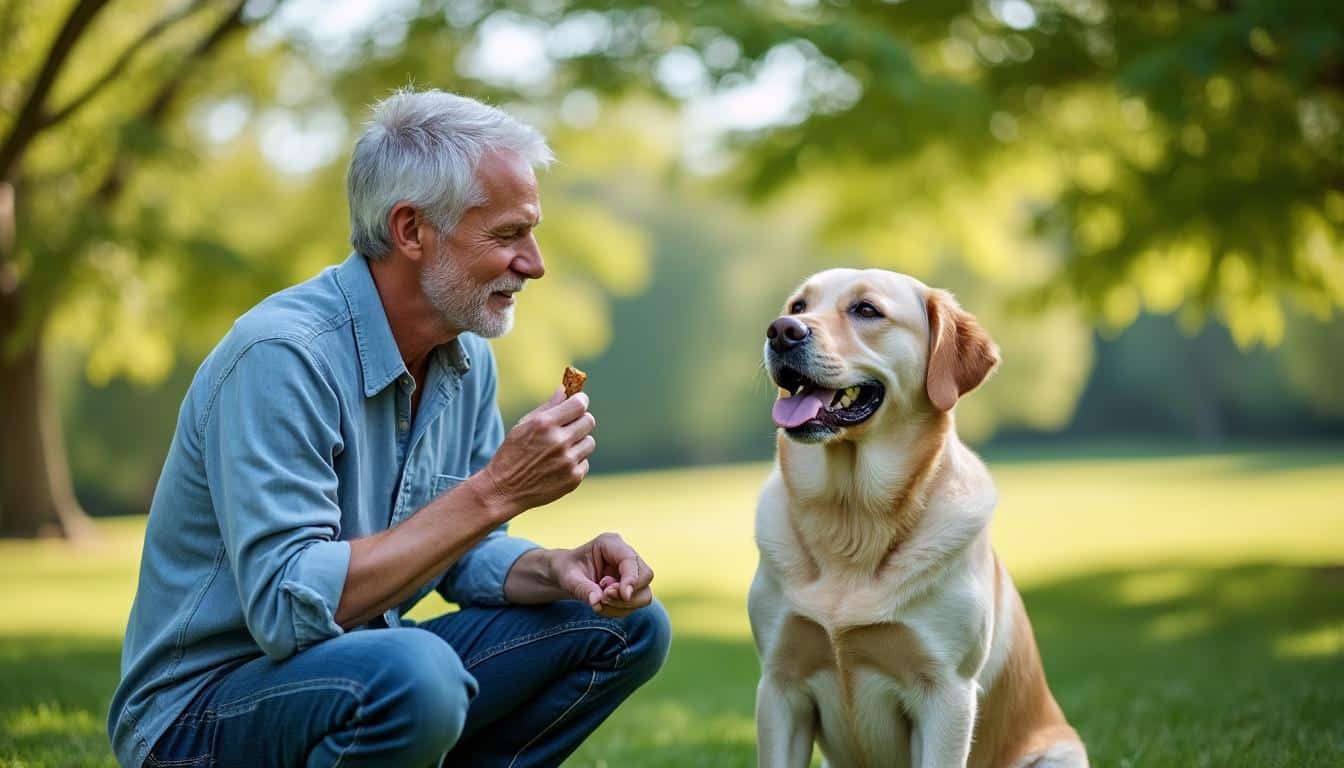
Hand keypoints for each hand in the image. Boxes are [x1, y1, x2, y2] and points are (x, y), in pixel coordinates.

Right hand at [478, 388, 595, 515]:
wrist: (504, 490)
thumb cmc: (512, 453)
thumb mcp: (523, 425)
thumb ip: (547, 407)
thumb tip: (565, 390)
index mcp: (545, 424)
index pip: (580, 404)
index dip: (581, 401)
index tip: (578, 402)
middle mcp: (559, 441)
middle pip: (589, 421)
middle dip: (580, 420)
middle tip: (570, 425)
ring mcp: (568, 461)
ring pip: (589, 442)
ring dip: (579, 442)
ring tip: (561, 448)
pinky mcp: (573, 478)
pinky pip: (585, 462)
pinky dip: (575, 462)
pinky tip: (558, 465)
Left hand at [549, 533, 654, 617]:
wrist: (564, 575)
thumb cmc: (565, 570)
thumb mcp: (567, 578)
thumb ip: (582, 589)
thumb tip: (597, 602)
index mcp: (610, 543)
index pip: (630, 560)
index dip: (631, 579)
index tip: (624, 595)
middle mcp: (624, 555)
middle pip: (646, 575)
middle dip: (627, 593)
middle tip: (604, 598)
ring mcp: (630, 571)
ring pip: (644, 593)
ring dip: (623, 604)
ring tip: (600, 600)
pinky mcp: (631, 587)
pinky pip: (634, 604)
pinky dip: (618, 610)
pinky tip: (601, 604)